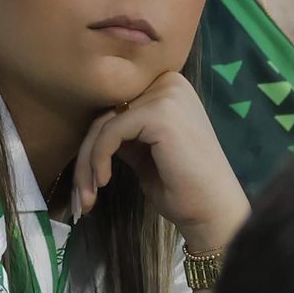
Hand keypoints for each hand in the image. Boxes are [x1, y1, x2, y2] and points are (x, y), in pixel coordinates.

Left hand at [72, 72, 249, 252]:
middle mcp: (168, 82)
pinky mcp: (160, 113)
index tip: (85, 179)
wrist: (212, 211)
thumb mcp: (143, 149)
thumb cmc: (180, 186)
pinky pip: (110, 133)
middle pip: (105, 114)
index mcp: (167, 87)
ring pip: (102, 125)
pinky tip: (103, 182)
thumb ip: (123, 131)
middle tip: (81, 194)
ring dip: (87, 164)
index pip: (114, 107)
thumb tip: (89, 127)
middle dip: (86, 156)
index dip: (93, 143)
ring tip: (87, 197)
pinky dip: (98, 159)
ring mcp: (166, 95)